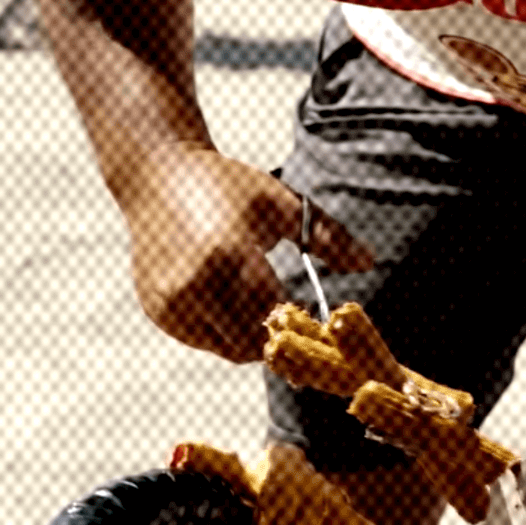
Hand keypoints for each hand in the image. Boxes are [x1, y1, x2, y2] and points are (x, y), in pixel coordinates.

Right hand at [120, 145, 374, 361]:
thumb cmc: (227, 185)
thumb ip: (327, 236)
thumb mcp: (280, 202)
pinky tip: (230, 300)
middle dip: (281, 338)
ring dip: (252, 338)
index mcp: (230, 255)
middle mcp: (195, 285)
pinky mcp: (157, 311)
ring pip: (227, 349)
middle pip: (254, 342)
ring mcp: (171, 302)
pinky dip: (222, 330)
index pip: (277, 315)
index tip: (324, 328)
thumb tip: (369, 262)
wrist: (158, 175)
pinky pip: (202, 339)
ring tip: (265, 309)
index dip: (304, 327)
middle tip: (300, 325)